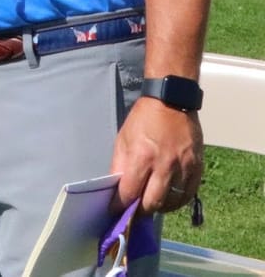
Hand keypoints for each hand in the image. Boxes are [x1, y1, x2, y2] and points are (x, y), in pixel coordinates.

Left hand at [111, 95, 203, 213]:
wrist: (171, 101)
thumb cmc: (143, 119)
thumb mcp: (123, 138)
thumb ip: (120, 164)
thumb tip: (117, 187)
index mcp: (142, 156)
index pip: (130, 191)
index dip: (121, 205)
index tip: (116, 210)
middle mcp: (164, 165)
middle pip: (152, 202)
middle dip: (141, 211)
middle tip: (134, 212)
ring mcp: (183, 167)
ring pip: (172, 202)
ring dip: (159, 207)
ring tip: (150, 205)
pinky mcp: (197, 168)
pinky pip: (188, 195)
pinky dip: (177, 201)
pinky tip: (168, 199)